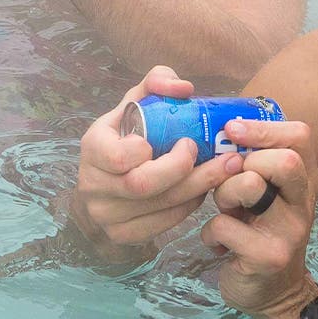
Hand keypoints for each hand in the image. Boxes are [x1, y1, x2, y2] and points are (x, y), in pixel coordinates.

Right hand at [70, 65, 238, 247]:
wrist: (104, 178)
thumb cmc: (125, 135)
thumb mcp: (135, 104)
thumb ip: (156, 83)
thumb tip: (185, 88)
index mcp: (92, 148)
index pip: (119, 156)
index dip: (152, 151)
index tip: (184, 140)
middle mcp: (93, 185)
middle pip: (144, 186)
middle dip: (187, 172)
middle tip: (221, 158)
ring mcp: (106, 214)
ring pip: (159, 207)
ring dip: (199, 189)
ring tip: (225, 171)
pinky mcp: (122, 234)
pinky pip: (163, 225)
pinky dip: (189, 207)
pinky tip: (201, 190)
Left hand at [201, 119, 317, 318]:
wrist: (272, 294)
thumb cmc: (257, 231)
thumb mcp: (260, 194)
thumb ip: (249, 164)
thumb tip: (218, 127)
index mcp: (303, 181)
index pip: (300, 137)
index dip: (264, 128)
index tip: (232, 130)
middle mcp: (303, 203)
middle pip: (283, 160)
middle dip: (241, 164)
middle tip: (228, 185)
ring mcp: (289, 231)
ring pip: (249, 185)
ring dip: (222, 194)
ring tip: (224, 212)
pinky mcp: (268, 256)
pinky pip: (223, 224)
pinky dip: (209, 233)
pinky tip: (219, 245)